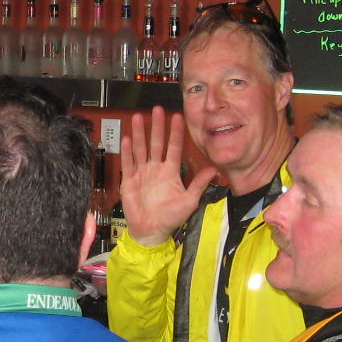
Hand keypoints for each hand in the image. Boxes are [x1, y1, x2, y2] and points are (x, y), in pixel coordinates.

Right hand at [119, 106, 217, 246]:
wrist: (151, 231)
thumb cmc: (170, 218)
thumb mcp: (189, 201)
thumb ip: (199, 184)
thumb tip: (214, 170)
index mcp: (170, 172)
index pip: (174, 147)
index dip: (176, 133)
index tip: (177, 117)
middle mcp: (156, 169)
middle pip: (156, 143)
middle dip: (157, 126)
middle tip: (157, 109)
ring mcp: (142, 173)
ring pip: (140, 148)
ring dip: (140, 133)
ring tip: (139, 117)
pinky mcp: (129, 180)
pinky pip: (128, 163)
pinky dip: (127, 151)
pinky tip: (127, 138)